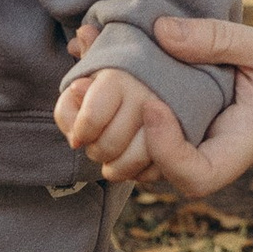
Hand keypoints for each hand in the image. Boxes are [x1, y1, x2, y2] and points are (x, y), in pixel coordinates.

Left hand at [54, 62, 176, 184]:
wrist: (156, 80)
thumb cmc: (109, 88)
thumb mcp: (83, 87)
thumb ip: (69, 108)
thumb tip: (77, 126)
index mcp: (119, 77)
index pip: (91, 118)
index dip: (81, 132)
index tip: (81, 133)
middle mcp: (145, 96)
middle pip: (109, 144)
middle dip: (96, 152)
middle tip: (97, 144)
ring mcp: (168, 118)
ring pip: (132, 162)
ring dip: (116, 169)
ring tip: (112, 157)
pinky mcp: (183, 140)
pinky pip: (155, 172)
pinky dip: (139, 174)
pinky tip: (133, 162)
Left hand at [57, 16, 252, 197]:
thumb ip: (217, 40)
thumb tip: (158, 31)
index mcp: (244, 143)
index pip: (195, 175)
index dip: (166, 151)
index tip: (155, 105)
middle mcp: (219, 147)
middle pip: (158, 170)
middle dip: (120, 137)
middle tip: (95, 85)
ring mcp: (206, 133)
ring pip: (147, 146)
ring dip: (113, 113)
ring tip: (88, 61)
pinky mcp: (198, 112)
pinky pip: (156, 115)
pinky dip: (127, 92)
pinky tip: (102, 50)